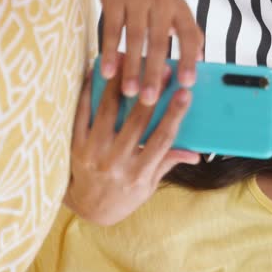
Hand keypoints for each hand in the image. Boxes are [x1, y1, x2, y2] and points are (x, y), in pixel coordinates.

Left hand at [65, 67, 199, 225]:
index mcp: (139, 174)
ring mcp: (93, 154)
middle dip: (152, 93)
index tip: (185, 93)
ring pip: (109, 112)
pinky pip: (82, 114)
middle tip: (164, 69)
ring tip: (129, 61)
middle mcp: (116, 163)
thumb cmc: (124, 196)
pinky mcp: (76, 146)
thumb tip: (195, 154)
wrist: (88, 210)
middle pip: (137, 122)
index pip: (162, 139)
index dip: (174, 115)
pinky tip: (97, 72)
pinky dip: (90, 92)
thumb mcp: (149, 186)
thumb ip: (167, 163)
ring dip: (120, 85)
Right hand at [96, 0, 203, 104]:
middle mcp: (160, 3)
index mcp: (179, 8)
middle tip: (151, 99)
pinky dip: (110, 53)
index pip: (189, 35)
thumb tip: (200, 61)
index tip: (188, 83)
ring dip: (132, 68)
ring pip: (135, 39)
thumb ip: (189, 34)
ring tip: (130, 93)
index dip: (189, 59)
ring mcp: (136, 1)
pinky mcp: (113, 1)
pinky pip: (112, 30)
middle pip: (159, 42)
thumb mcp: (175, 9)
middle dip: (154, 73)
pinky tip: (108, 72)